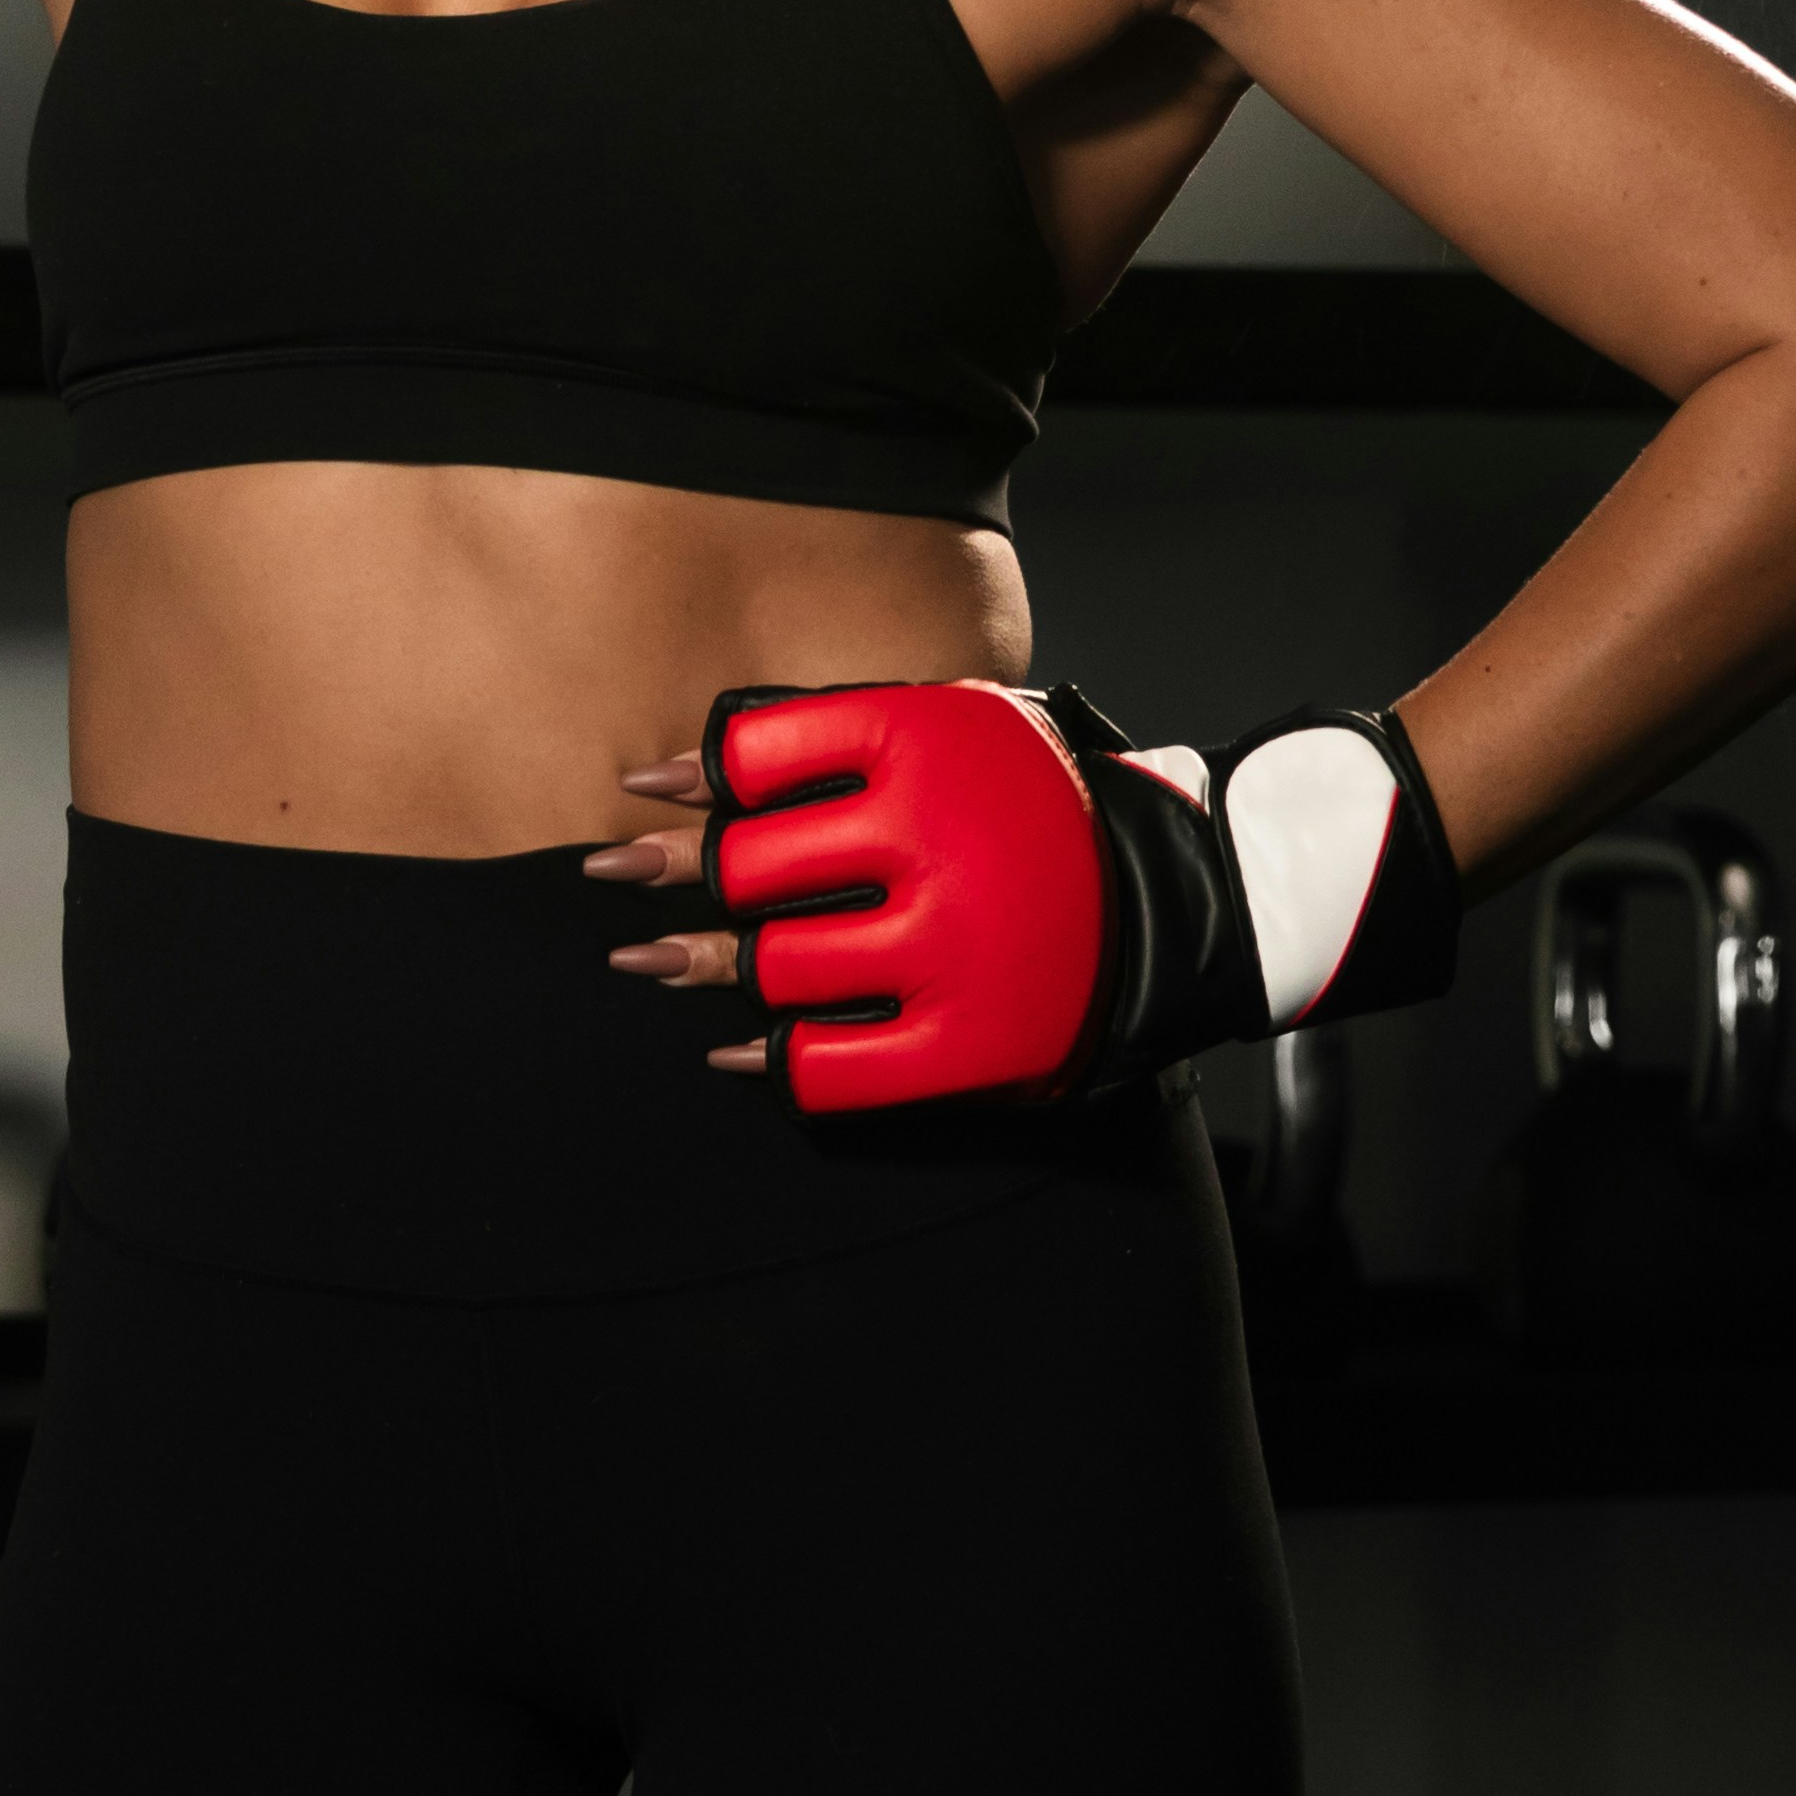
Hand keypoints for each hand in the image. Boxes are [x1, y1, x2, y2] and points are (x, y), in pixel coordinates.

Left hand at [590, 683, 1115, 1110]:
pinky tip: (737, 1045)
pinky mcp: (970, 1042)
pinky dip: (770, 1058)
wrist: (1166, 900)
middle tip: (629, 879)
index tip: (649, 798)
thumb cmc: (1022, 806)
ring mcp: (955, 951)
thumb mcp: (943, 729)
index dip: (690, 778)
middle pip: (751, 867)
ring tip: (659, 959)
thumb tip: (647, 781)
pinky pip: (831, 1066)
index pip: (758, 756)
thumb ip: (811, 733)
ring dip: (707, 965)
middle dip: (682, 872)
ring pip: (778, 966)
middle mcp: (939, 845)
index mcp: (928, 748)